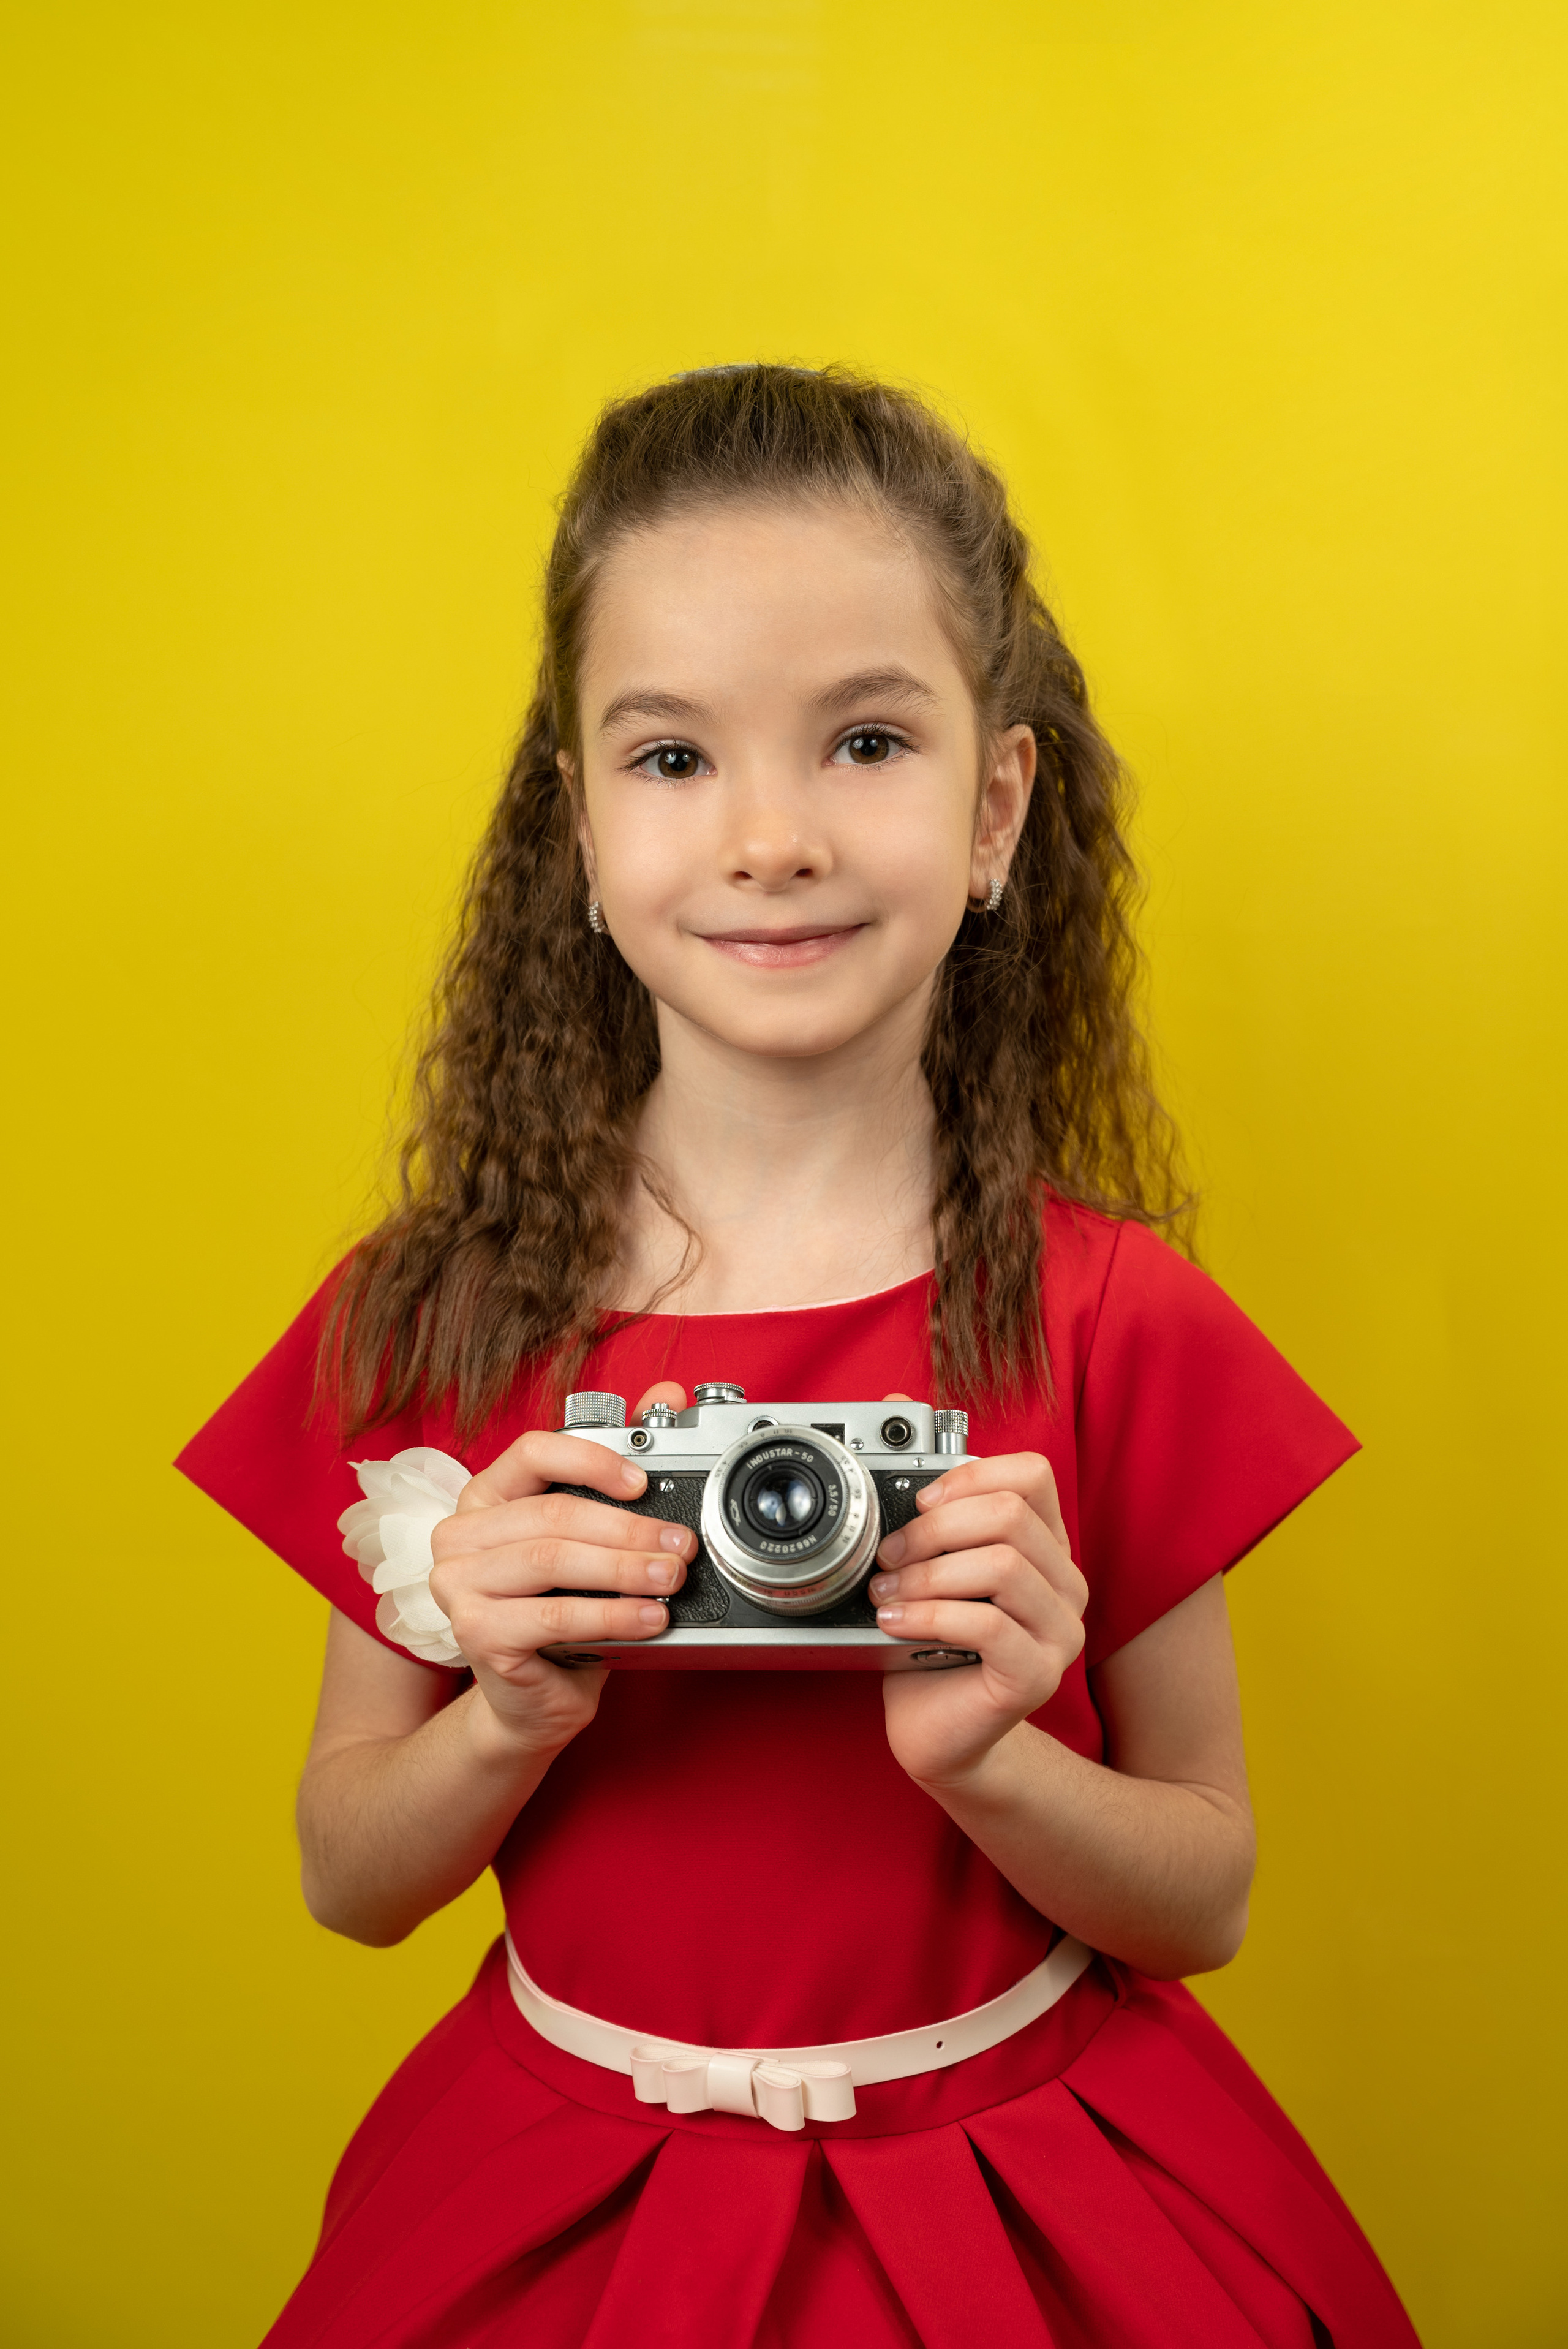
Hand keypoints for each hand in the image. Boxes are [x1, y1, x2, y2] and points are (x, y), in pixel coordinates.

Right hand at [428, 1382, 692, 1757]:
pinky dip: (613, 1614)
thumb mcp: (590, 1543)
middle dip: (629, 1528)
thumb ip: (618, 1469)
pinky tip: (650, 1618)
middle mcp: (458, 1534)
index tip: (644, 1483)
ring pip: (554, 1560)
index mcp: (485, 1498)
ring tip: (672, 1578)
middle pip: (554, 1512)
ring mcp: (456, 1584)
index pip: (534, 1450)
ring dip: (625, 1569)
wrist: (532, 1703)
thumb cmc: (561, 1616)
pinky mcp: (474, 1632)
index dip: (594, 1459)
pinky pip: (556, 1614)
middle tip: (682, 1544)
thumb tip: (665, 1392)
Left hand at [871, 1400, 1086, 1790]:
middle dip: (934, 1530)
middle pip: (1010, 1517)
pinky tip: (896, 1623)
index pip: (1032, 1474)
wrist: (937, 1733)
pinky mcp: (1036, 1676)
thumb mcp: (924, 1561)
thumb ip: (921, 1492)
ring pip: (1002, 1566)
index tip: (918, 1503)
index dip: (968, 1477)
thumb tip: (896, 1400)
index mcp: (1046, 1547)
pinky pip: (987, 1625)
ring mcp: (1059, 1634)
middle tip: (889, 1557)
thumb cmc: (929, 1645)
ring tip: (887, 1593)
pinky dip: (929, 1616)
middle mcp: (1065, 1585)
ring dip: (928, 1575)